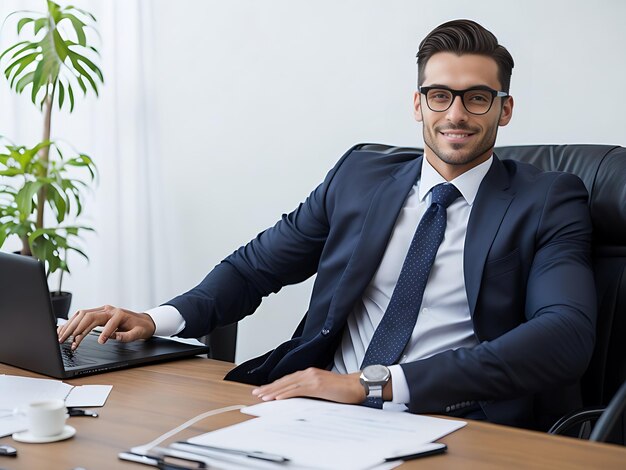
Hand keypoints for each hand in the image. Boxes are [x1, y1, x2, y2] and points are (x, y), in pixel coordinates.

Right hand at [57, 305, 155, 349]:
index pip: (108, 322)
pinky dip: (72, 322)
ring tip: (61, 337)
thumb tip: (113, 338)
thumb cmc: (140, 327)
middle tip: (66, 341)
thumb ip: (127, 336)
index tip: (100, 342)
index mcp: (119, 314)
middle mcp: (108, 310)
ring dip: (70, 326)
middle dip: (76, 329)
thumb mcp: (138, 333)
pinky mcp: (98, 313)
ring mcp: (102, 310)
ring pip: (82, 315)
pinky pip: (82, 316)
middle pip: (88, 316)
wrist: (143, 321)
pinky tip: (64, 329)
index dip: (104, 332)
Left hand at [251, 368, 365, 403]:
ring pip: (288, 385)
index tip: (264, 390)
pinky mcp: (317, 385)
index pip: (288, 379)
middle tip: (257, 393)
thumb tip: (298, 400)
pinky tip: (278, 398)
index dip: (274, 385)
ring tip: (262, 396)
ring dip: (274, 391)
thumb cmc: (343, 389)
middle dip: (269, 387)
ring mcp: (312, 378)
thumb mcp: (323, 389)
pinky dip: (286, 393)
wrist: (358, 386)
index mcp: (310, 373)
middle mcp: (309, 373)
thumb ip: (310, 391)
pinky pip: (297, 390)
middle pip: (285, 381)